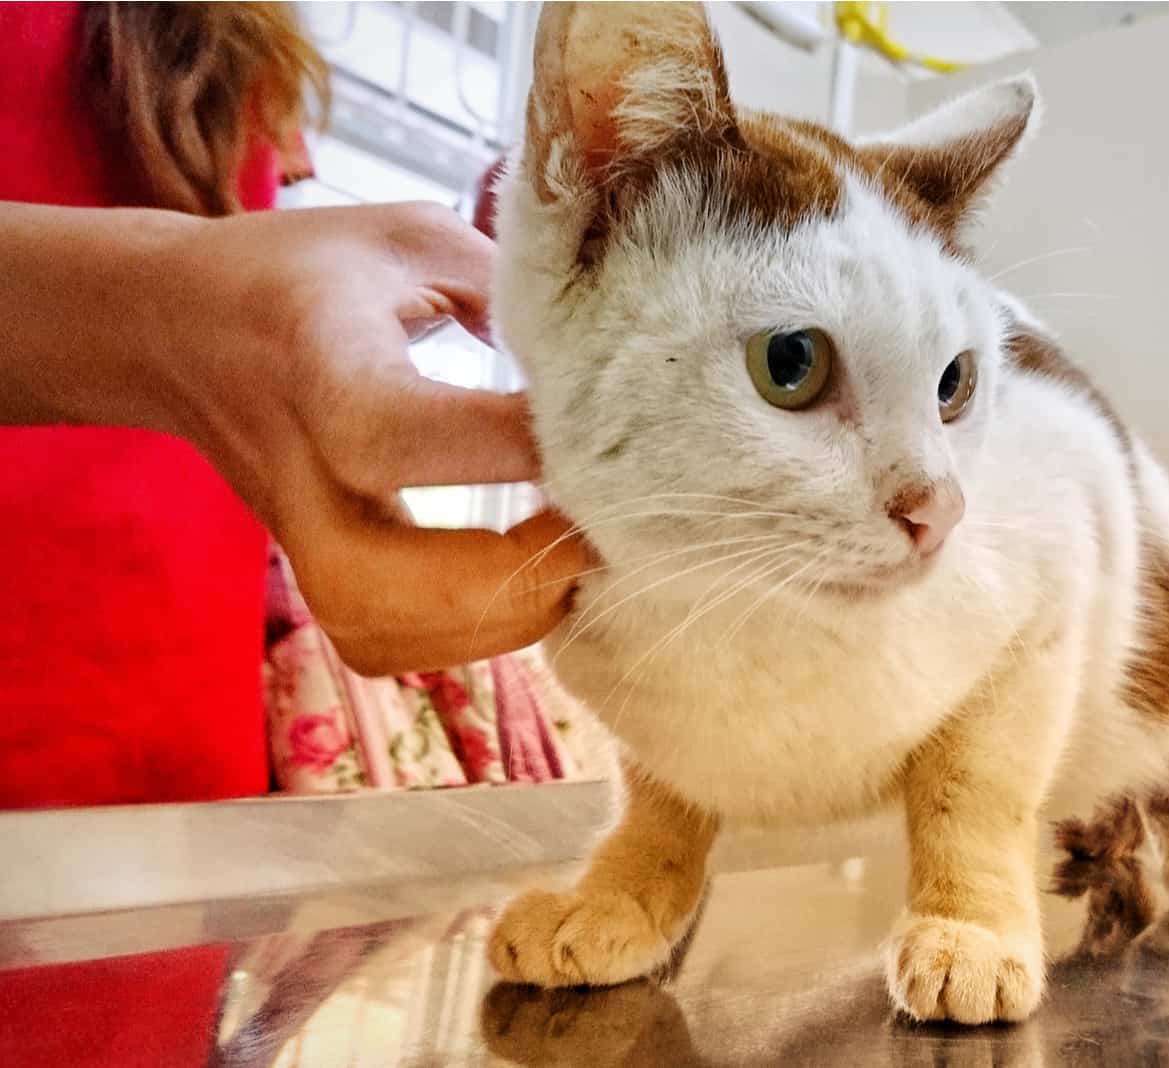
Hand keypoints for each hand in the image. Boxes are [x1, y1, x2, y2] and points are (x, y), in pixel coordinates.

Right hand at [0, 200, 590, 673]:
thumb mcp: (409, 240)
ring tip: (568, 562)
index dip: (526, 449)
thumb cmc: (304, 274)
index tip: (612, 432)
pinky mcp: (311, 572)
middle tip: (590, 531)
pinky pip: (383, 645)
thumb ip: (507, 290)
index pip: (416, 437)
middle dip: (506, 581)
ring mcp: (296, 536)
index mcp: (323, 373)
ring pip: (379, 635)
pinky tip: (520, 587)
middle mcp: (300, 473)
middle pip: (377, 585)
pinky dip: (464, 636)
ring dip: (494, 621)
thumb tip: (603, 356)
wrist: (178, 326)